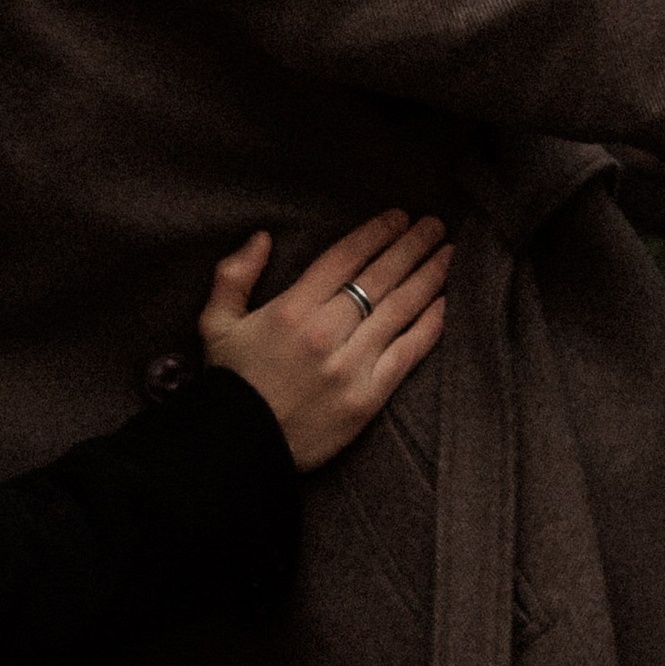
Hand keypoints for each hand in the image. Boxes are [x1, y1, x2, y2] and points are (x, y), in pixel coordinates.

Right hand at [197, 211, 450, 472]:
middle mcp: (325, 333)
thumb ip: (234, 276)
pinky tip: (445, 303)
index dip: (375, 233)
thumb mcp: (216, 325)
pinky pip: (408, 353)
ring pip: (400, 309)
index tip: (398, 216)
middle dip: (411, 245)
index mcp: (291, 310)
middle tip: (435, 225)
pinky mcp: (368, 397)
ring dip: (429, 277)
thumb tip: (262, 237)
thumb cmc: (229, 384)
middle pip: (379, 277)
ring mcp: (350, 366)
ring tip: (449, 253)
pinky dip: (430, 325)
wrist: (240, 449)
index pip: (344, 258)